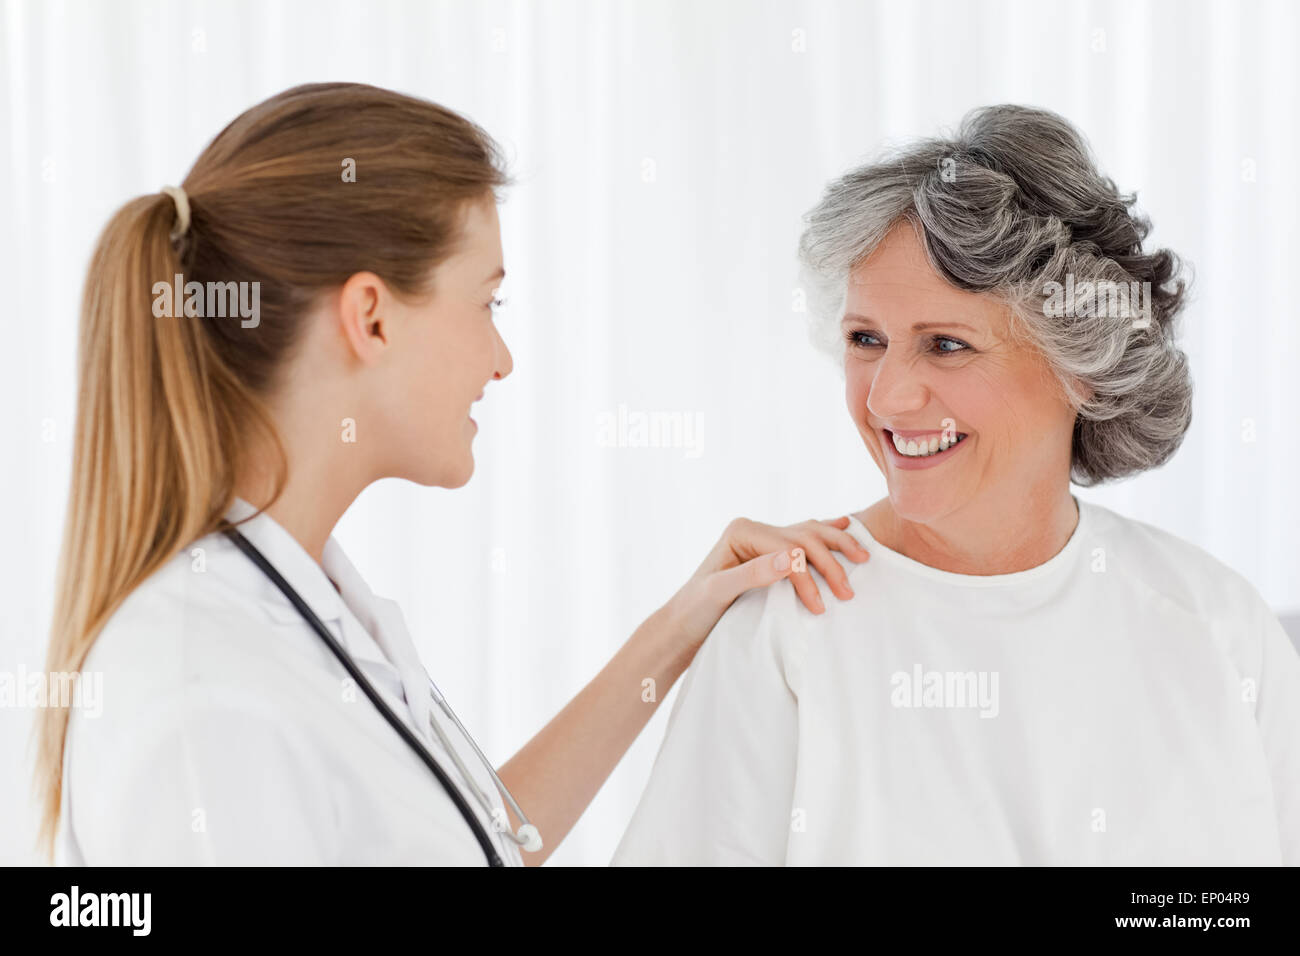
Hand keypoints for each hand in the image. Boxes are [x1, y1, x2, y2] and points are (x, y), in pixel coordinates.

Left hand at [663, 516, 869, 655]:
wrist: (683, 624)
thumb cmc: (696, 611)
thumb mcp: (719, 593)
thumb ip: (754, 573)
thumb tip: (794, 557)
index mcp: (741, 531)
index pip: (788, 549)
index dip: (808, 575)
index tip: (820, 607)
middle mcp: (752, 528)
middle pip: (803, 538)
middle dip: (830, 563)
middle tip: (848, 592)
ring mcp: (761, 538)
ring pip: (808, 533)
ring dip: (836, 544)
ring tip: (863, 557)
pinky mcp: (767, 552)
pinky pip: (803, 538)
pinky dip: (826, 534)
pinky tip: (846, 525)